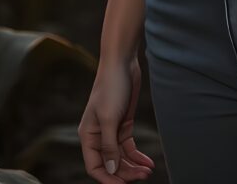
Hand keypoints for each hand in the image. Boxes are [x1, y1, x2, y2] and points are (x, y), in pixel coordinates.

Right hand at [79, 55, 154, 181]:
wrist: (122, 63)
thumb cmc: (111, 88)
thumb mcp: (109, 118)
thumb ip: (110, 146)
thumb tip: (111, 170)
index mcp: (88, 136)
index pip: (95, 166)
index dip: (107, 178)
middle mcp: (98, 136)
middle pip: (110, 163)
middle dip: (125, 172)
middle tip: (144, 176)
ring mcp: (112, 130)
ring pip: (121, 157)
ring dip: (134, 166)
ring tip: (148, 171)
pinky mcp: (123, 124)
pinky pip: (129, 146)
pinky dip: (138, 155)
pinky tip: (148, 162)